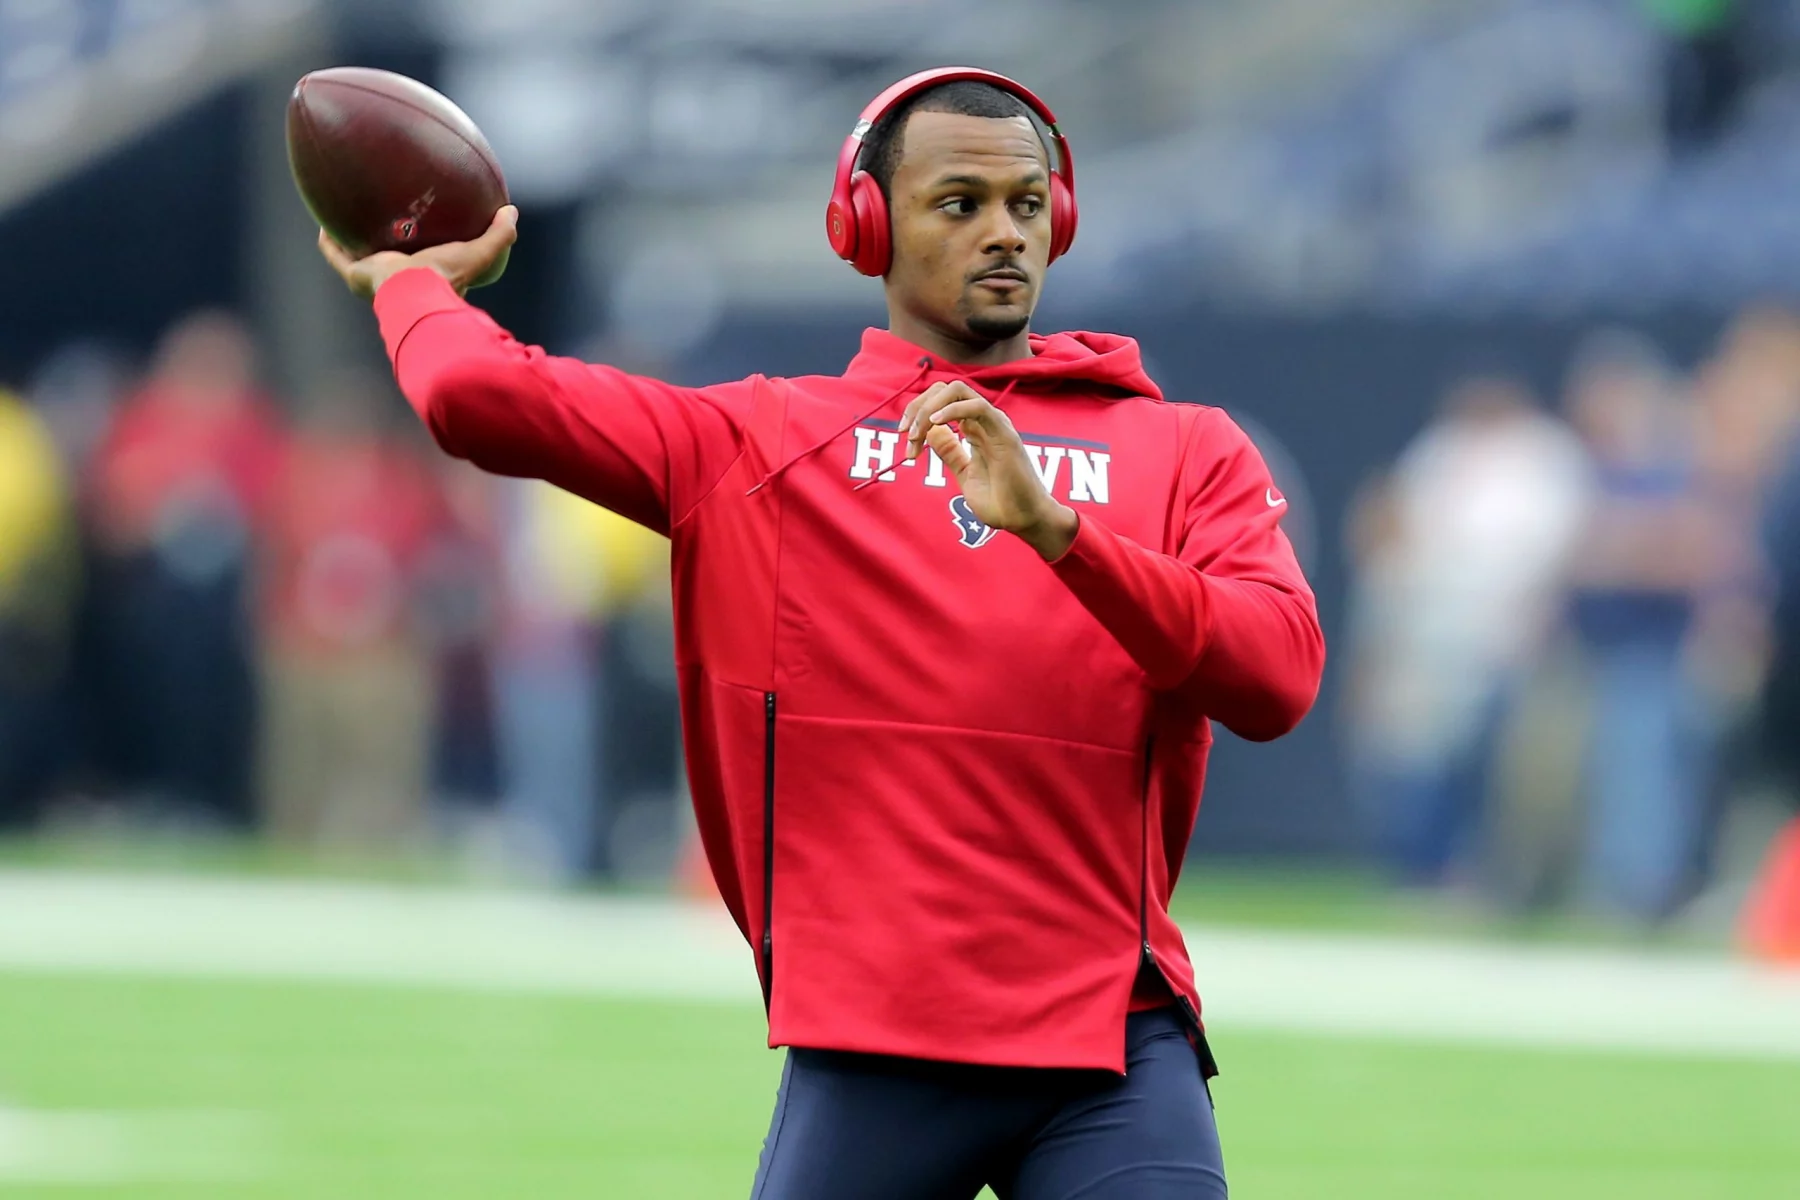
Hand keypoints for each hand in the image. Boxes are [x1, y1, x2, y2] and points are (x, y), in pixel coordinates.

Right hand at [317, 205, 518, 299]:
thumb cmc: (447, 276)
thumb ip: (500, 235)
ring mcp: (373, 281)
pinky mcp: (355, 275)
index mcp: (423, 281)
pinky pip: (335, 254)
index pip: (422, 265)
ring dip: (351, 241)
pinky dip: (328, 241)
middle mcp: (396, 284)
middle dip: (383, 244)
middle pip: (387, 262)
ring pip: (357, 259)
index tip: (422, 229)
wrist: (415, 291)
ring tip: (346, 216)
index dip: (422, 250)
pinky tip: (322, 221)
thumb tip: (511, 211)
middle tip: (382, 219)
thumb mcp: (480, 252)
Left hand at [898, 380, 1079, 559]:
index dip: (917, 414)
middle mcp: (984, 420)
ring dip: (929, 408)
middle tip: (905, 433)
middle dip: (917, 406)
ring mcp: (995, 423)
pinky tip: (935, 424)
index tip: (906, 439)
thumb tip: (932, 433)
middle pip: (944, 389)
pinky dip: (952, 410)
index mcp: (975, 427)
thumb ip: (950, 452)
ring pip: (957, 390)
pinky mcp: (1004, 433)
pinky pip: (977, 407)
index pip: (941, 401)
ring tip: (916, 433)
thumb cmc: (1001, 501)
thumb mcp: (965, 474)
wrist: (1024, 519)